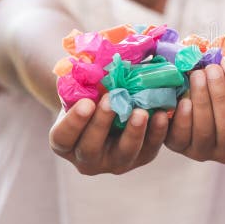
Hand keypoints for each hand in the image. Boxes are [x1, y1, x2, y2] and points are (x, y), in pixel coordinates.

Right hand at [49, 95, 168, 174]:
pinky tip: (162, 115)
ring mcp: (115, 162)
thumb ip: (84, 83)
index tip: (86, 103)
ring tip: (140, 112)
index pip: (63, 137)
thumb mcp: (83, 91)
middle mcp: (87, 159)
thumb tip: (92, 61)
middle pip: (91, 149)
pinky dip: (157, 133)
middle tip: (111, 100)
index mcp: (66, 143)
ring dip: (133, 132)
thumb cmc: (93, 95)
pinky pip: (150, 149)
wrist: (115, 106)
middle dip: (101, 124)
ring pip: (124, 153)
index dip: (73, 122)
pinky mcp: (141, 157)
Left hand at [164, 57, 224, 163]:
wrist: (212, 95)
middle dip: (220, 94)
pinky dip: (183, 119)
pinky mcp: (182, 148)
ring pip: (205, 133)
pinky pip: (181, 139)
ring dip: (201, 100)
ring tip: (198, 74)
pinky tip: (184, 99)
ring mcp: (206, 153)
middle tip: (212, 68)